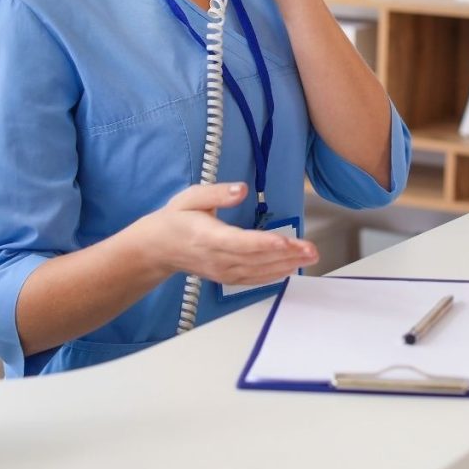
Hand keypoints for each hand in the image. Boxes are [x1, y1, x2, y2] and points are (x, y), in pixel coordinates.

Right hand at [132, 182, 317, 285]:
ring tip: (309, 257)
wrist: (157, 249)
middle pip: (256, 258)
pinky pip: (254, 279)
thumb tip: (241, 189)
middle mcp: (218, 258)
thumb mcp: (191, 198)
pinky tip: (291, 268)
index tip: (287, 241)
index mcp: (208, 237)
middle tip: (312, 249)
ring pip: (259, 271)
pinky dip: (274, 275)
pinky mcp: (226, 278)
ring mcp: (222, 271)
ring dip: (286, 265)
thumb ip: (217, 194)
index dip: (265, 243)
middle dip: (287, 254)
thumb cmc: (176, 220)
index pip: (240, 243)